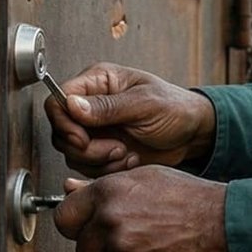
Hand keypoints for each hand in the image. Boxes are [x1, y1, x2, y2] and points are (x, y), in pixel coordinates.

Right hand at [45, 61, 216, 175]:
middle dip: (86, 148)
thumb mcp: (144, 104)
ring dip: (98, 160)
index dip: (65, 122)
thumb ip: (108, 107)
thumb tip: (72, 104)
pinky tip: (128, 161)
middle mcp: (91, 105)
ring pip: (71, 152)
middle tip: (115, 148)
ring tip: (126, 153)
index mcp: (98, 82)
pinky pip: (86, 167)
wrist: (192, 135)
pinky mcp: (101, 150)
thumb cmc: (175, 108)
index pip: (58, 99)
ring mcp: (95, 129)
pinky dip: (106, 170)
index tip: (83, 139)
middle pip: (60, 131)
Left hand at [54, 166, 230, 251]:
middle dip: (100, 249)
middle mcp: (110, 219)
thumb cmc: (186, 197)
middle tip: (129, 238)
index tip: (85, 230)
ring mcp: (123, 248)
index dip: (75, 227)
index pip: (64, 218)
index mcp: (107, 192)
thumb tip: (67, 189)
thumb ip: (101, 187)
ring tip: (152, 244)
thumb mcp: (143, 178)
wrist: (222, 221)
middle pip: (82, 249)